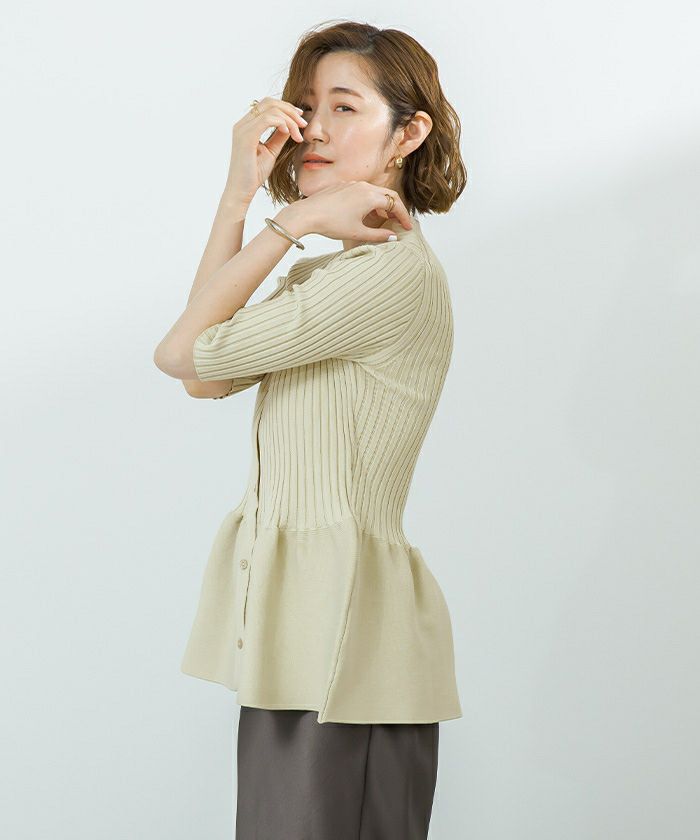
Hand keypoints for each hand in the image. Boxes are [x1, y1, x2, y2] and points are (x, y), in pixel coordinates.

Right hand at [222, 97, 307, 205]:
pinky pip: (267, 120)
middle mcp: (242, 124)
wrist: (241, 191)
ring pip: (270, 109)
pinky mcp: (246, 137)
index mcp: (246, 126)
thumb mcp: (270, 152)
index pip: (267, 105)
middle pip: (269, 102)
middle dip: (290, 110)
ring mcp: (242, 129)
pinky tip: (289, 134)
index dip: (286, 108)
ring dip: (289, 119)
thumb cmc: (253, 174)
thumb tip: (290, 126)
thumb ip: (278, 137)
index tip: (300, 119)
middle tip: (304, 123)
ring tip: (299, 134)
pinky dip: (282, 123)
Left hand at [282, 181, 413, 243]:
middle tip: (400, 221)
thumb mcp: (357, 233)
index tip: (407, 228)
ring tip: (384, 218)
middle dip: (396, 208)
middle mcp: (363, 186)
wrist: (306, 214)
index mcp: (370, 196)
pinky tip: (366, 212)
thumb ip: (378, 235)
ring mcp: (352, 184)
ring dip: (383, 204)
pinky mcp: (343, 186)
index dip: (404, 217)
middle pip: (388, 194)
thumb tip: (393, 237)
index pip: (395, 204)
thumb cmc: (331, 223)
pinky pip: (363, 191)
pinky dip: (370, 201)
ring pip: (375, 192)